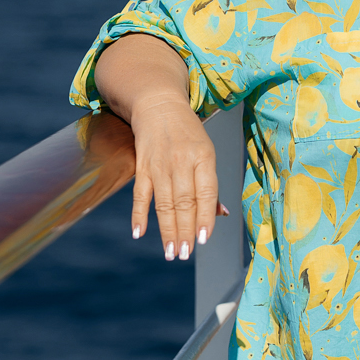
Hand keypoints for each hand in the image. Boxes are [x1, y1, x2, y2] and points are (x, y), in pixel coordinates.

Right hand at [95, 33, 230, 260]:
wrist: (158, 104)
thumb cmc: (189, 133)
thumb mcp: (207, 152)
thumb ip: (210, 184)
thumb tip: (221, 214)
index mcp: (203, 156)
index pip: (205, 191)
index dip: (205, 216)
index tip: (204, 239)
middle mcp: (181, 161)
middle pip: (183, 202)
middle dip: (185, 231)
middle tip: (185, 254)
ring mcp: (159, 164)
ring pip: (164, 203)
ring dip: (167, 230)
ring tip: (171, 252)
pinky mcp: (142, 166)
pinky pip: (140, 194)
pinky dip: (139, 214)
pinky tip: (139, 233)